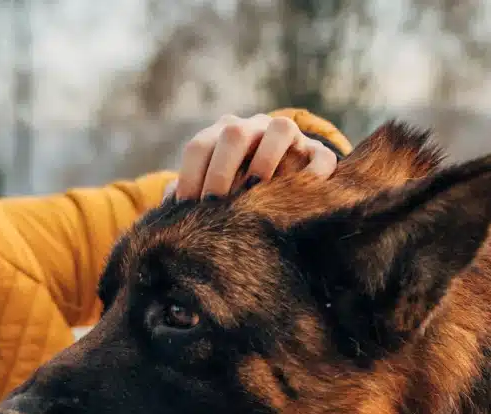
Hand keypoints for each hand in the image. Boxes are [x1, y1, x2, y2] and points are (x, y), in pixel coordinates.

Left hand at [166, 113, 337, 201]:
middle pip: (234, 134)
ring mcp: (289, 137)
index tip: (185, 208)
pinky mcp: (318, 153)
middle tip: (214, 203)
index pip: (199, 146)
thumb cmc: (234, 193)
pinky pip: (321, 156)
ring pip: (280, 129)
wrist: (284, 186)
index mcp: (222, 135)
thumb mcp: (211, 190)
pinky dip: (314, 172)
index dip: (189, 176)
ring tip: (255, 189)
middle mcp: (254, 128)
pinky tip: (302, 194)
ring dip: (265, 158)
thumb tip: (169, 204)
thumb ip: (190, 193)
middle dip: (221, 169)